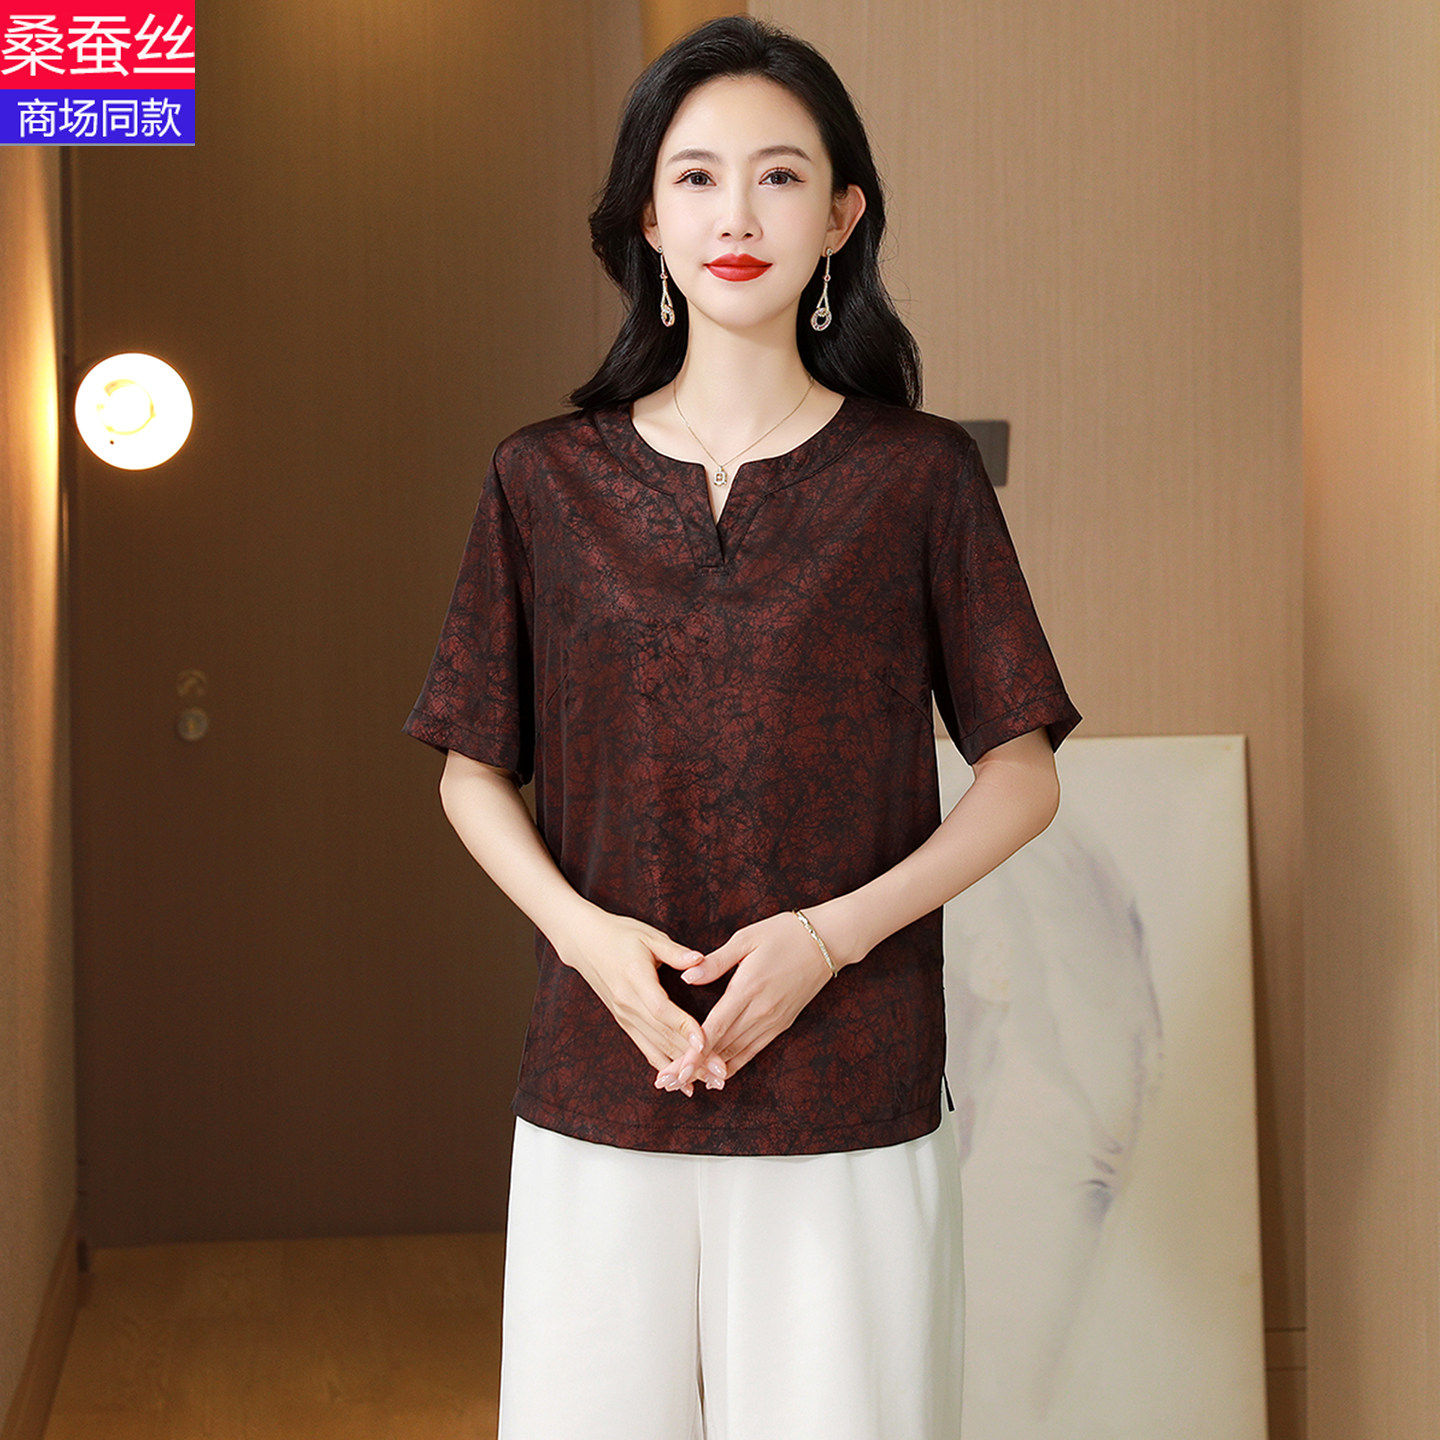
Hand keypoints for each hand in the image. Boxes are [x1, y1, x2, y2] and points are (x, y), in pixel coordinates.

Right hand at [553, 908, 712, 1079]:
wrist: (584, 943)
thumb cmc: (619, 935)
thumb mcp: (648, 935)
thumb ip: (674, 951)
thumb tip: (699, 959)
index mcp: (635, 979)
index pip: (661, 1009)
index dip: (683, 1027)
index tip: (705, 1042)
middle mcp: (628, 1003)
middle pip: (662, 1036)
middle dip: (693, 1056)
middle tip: (720, 1072)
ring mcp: (625, 1016)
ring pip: (656, 1048)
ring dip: (683, 1067)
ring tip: (710, 1082)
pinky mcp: (624, 1022)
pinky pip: (646, 1049)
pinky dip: (664, 1067)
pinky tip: (682, 1083)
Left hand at [656, 910, 836, 1082]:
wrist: (827, 942)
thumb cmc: (783, 934)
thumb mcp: (746, 938)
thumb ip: (715, 961)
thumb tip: (686, 977)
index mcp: (748, 988)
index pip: (715, 1028)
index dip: (693, 1051)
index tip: (675, 1068)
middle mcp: (761, 1011)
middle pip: (721, 1047)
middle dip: (693, 1066)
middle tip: (667, 1081)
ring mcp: (773, 1021)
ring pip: (737, 1054)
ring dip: (710, 1070)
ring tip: (684, 1082)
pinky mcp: (781, 1025)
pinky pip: (754, 1051)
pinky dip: (734, 1065)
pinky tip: (718, 1076)